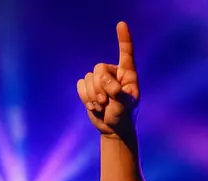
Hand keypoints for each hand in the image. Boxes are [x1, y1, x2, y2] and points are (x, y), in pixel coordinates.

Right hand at [76, 21, 139, 136]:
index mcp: (127, 74)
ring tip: (102, 107)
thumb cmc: (125, 117)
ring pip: (88, 78)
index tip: (121, 24)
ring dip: (93, 96)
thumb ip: (118, 93)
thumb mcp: (126, 106)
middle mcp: (113, 73)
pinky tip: (94, 107)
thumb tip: (108, 83)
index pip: (126, 53)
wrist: (113, 129)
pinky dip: (85, 98)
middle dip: (100, 87)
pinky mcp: (89, 87)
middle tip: (106, 102)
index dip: (123, 39)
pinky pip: (80, 85)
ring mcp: (100, 80)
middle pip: (99, 69)